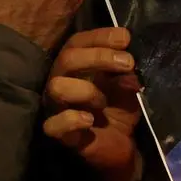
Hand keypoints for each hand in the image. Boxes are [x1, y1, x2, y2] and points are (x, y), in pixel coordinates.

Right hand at [44, 27, 142, 180]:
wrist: (123, 144)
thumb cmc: (120, 106)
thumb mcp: (128, 83)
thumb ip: (126, 69)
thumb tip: (127, 59)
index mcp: (78, 65)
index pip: (78, 41)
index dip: (100, 36)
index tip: (125, 39)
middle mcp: (63, 80)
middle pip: (67, 58)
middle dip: (99, 57)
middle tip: (128, 63)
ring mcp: (58, 107)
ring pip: (57, 87)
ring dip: (87, 90)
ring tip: (104, 101)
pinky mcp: (62, 134)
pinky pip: (52, 125)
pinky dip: (71, 119)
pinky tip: (90, 119)